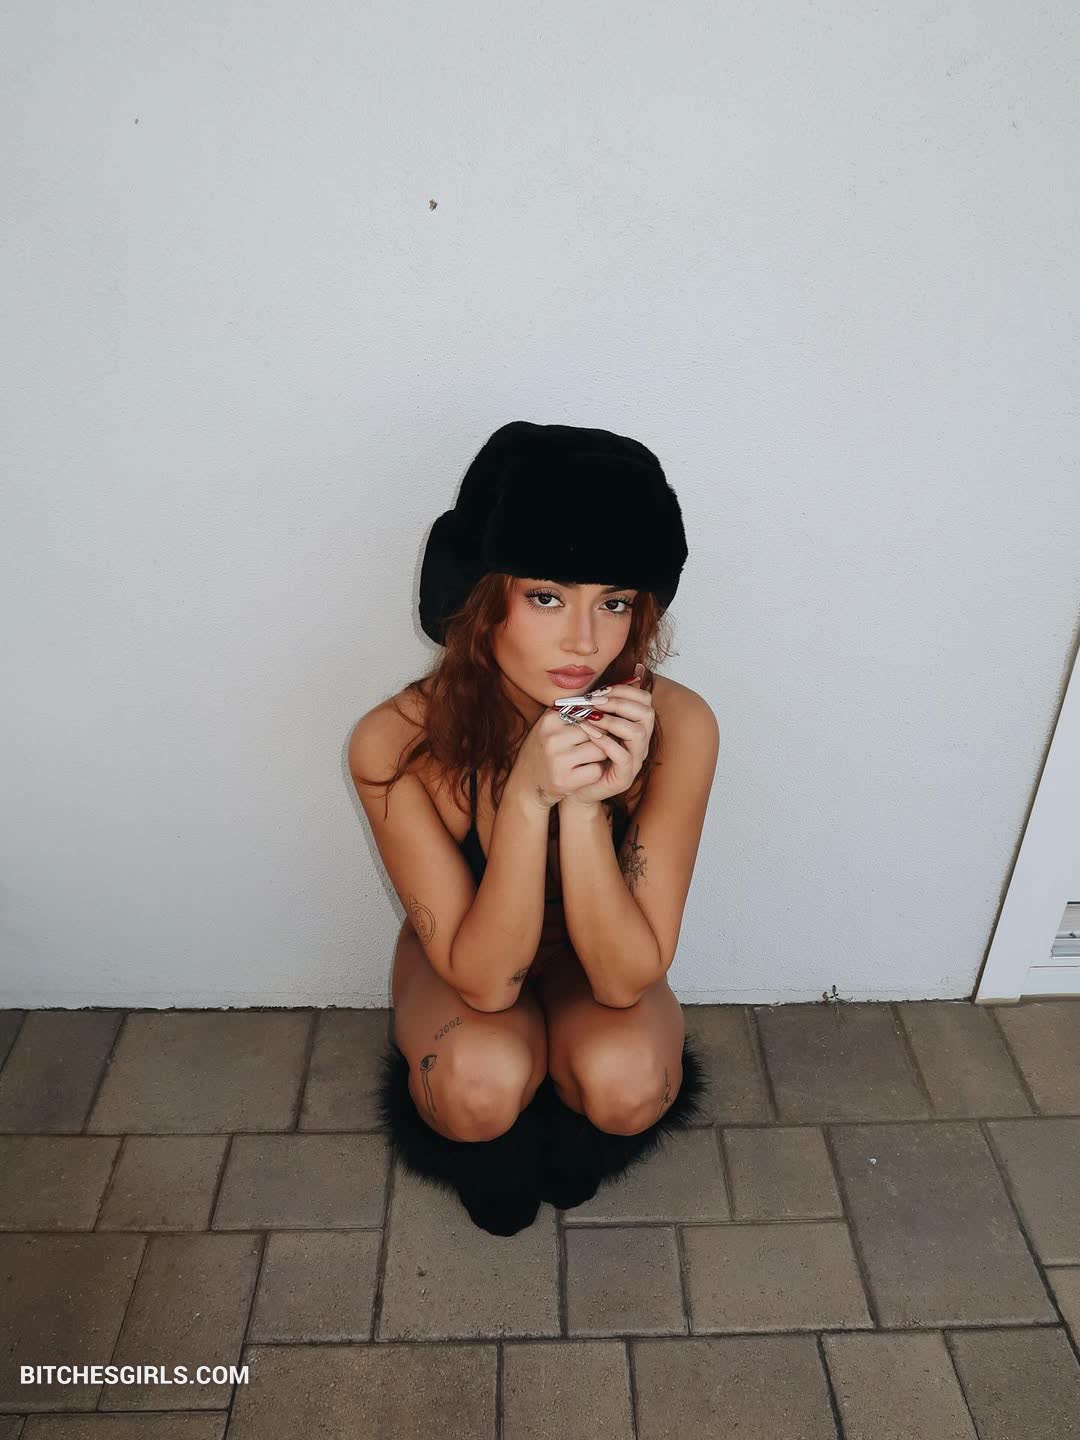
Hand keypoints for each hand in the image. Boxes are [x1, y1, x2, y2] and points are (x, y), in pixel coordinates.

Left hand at [560, 663, 652, 807]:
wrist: (575, 787)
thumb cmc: (583, 753)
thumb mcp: (591, 725)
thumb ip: (598, 705)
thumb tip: (598, 682)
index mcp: (637, 727)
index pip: (645, 700)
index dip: (624, 690)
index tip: (600, 691)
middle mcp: (641, 743)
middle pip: (647, 714)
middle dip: (620, 703)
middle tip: (595, 702)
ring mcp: (635, 761)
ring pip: (638, 733)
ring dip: (613, 721)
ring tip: (591, 718)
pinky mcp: (624, 777)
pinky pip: (623, 756)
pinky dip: (606, 742)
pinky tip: (589, 734)